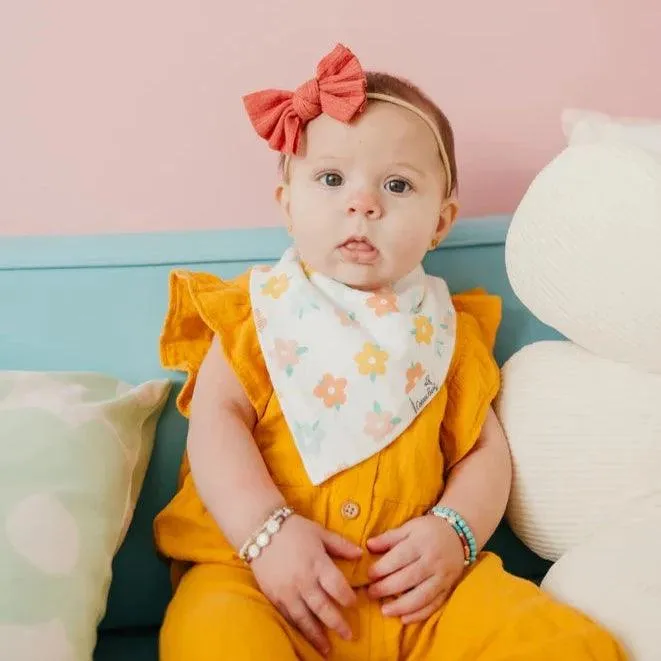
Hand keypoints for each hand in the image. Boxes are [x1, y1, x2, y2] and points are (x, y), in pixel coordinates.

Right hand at [250, 514, 361, 656]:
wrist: (261, 529)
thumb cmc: (295, 529)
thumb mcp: (320, 533)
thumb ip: (341, 545)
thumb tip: (361, 554)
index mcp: (318, 563)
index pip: (338, 587)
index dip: (348, 598)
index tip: (354, 604)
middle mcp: (303, 580)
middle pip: (323, 607)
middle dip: (337, 623)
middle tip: (348, 636)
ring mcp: (287, 590)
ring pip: (305, 617)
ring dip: (317, 635)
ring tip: (327, 648)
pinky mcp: (274, 595)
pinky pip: (288, 616)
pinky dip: (298, 628)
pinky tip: (305, 636)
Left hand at [366, 515, 465, 623]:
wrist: (459, 534)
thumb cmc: (429, 529)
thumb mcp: (410, 527)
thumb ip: (389, 537)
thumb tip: (369, 545)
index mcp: (421, 542)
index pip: (400, 557)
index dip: (383, 567)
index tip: (369, 575)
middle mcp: (432, 561)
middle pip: (409, 578)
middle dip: (388, 588)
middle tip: (371, 593)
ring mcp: (442, 577)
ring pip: (422, 595)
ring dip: (402, 606)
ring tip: (384, 611)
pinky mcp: (448, 588)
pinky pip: (434, 605)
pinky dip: (419, 614)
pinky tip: (404, 619)